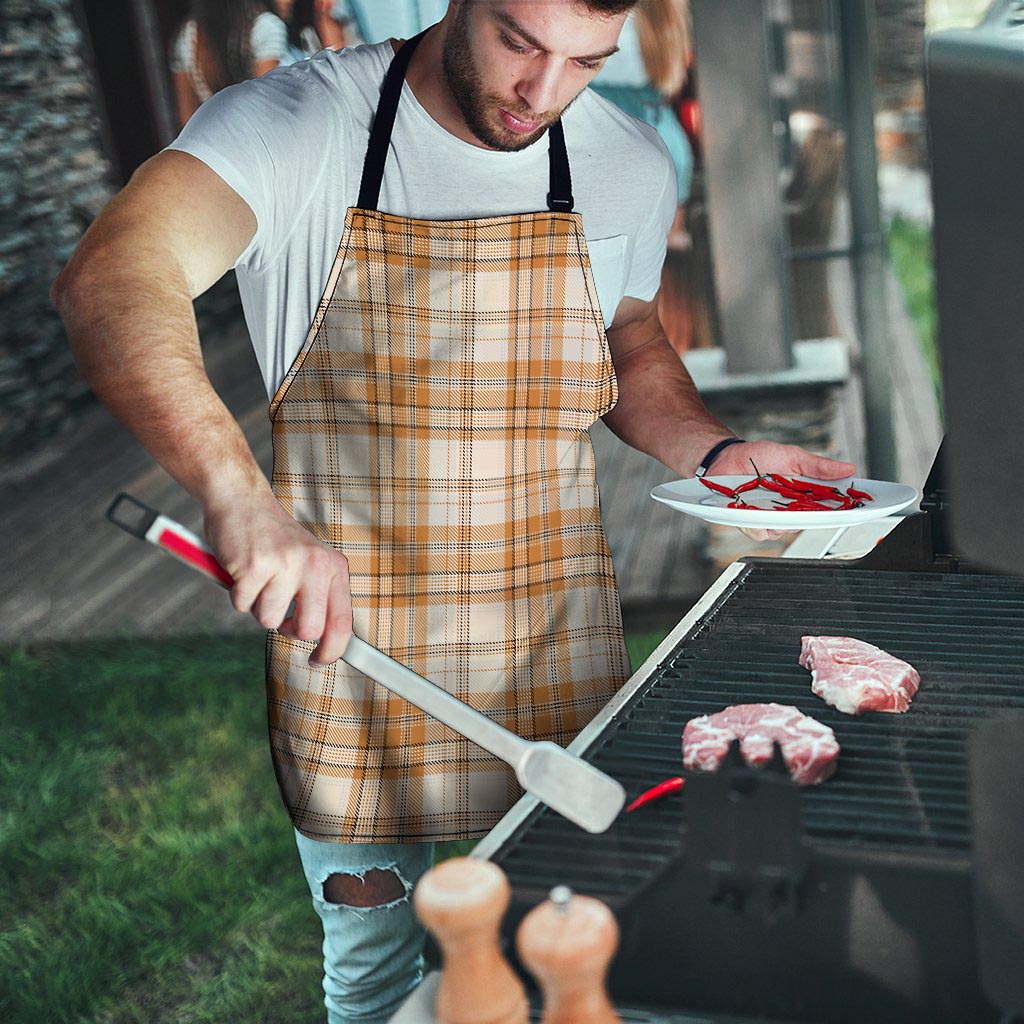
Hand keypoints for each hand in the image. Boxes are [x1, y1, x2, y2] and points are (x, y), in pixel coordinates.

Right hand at [203, 493, 351, 665]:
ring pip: (269, 620)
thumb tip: (324, 642)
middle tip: (279, 611)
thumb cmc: (274, 538)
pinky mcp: (254, 566)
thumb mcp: (309, 562)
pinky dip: (237, 594)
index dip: (332, 650)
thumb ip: (319, 596)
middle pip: (308, 630)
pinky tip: (243, 570)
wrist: (242, 500)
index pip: (342, 621)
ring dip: (258, 606)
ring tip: (259, 579)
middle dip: (288, 629)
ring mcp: (285, 564)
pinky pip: (242, 605)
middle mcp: (315, 564)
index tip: (318, 661)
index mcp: (333, 566)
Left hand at [707, 440, 856, 542]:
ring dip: (780, 518)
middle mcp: (790, 510)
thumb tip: (848, 468)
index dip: (843, 511)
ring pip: (784, 531)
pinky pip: (760, 532)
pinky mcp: (751, 523)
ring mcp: (771, 518)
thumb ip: (819, 466)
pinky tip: (752, 508)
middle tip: (804, 502)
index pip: (829, 508)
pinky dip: (757, 522)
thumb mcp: (793, 456)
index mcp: (804, 495)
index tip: (856, 509)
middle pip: (808, 523)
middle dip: (810, 516)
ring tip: (770, 500)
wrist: (727, 458)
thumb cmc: (759, 457)